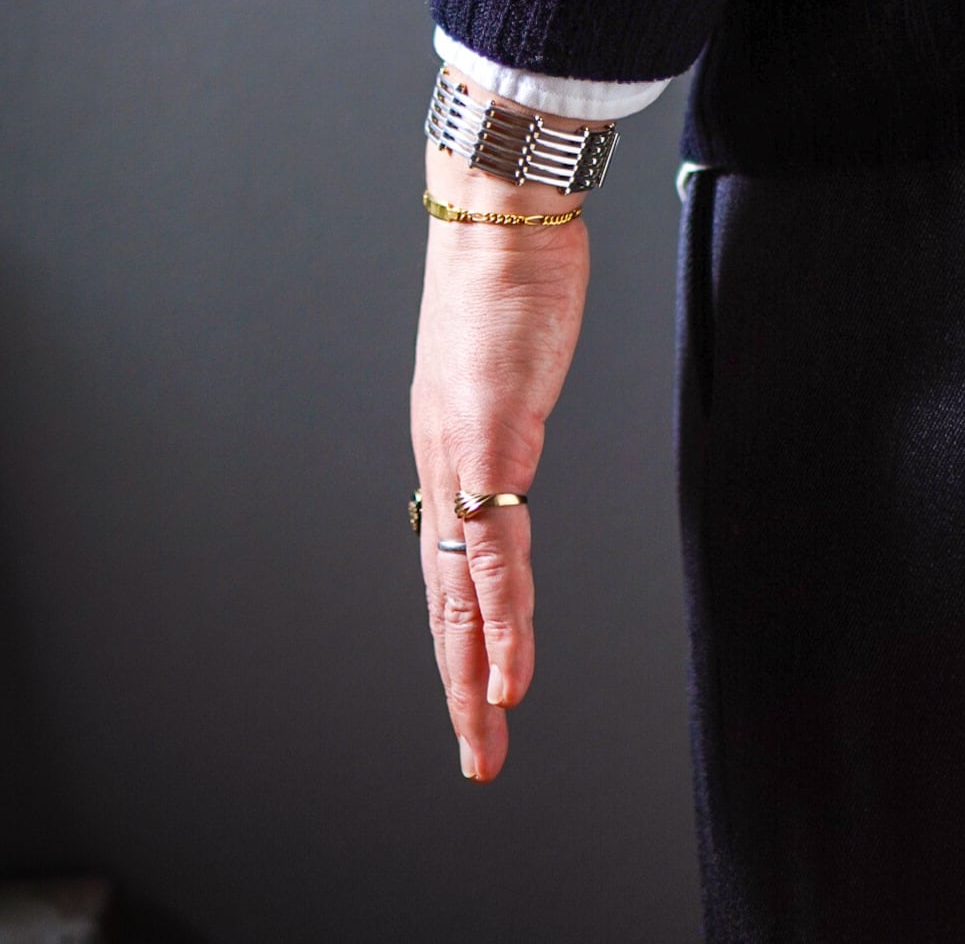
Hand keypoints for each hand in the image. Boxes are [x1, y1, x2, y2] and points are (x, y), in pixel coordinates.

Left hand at [410, 112, 590, 781]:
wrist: (501, 212)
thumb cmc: (510, 270)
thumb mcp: (511, 356)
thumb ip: (512, 401)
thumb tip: (522, 424)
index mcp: (448, 443)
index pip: (449, 558)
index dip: (459, 631)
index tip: (475, 687)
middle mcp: (443, 460)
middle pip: (446, 592)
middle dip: (458, 680)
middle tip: (475, 753)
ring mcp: (463, 454)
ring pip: (464, 588)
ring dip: (475, 673)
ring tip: (487, 735)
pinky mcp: (492, 439)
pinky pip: (498, 550)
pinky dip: (504, 620)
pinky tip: (511, 673)